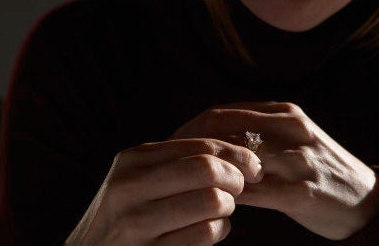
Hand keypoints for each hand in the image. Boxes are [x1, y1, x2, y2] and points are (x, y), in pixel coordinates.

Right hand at [65, 138, 262, 244]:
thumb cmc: (125, 217)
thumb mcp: (137, 181)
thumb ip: (175, 162)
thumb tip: (237, 150)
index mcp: (132, 160)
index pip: (201, 144)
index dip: (237, 153)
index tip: (253, 166)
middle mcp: (130, 186)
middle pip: (208, 168)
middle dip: (236, 178)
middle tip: (241, 188)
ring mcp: (137, 222)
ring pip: (212, 201)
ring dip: (228, 207)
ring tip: (222, 210)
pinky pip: (206, 233)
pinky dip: (219, 231)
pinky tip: (210, 231)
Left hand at [170, 102, 378, 239]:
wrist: (365, 200)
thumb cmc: (319, 169)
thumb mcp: (292, 138)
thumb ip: (257, 132)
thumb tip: (209, 139)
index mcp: (284, 113)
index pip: (222, 113)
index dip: (189, 130)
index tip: (168, 147)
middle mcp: (290, 128)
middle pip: (223, 130)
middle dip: (188, 149)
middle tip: (165, 168)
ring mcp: (297, 159)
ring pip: (235, 160)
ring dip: (207, 174)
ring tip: (184, 188)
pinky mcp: (301, 191)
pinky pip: (253, 192)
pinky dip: (228, 197)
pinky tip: (213, 204)